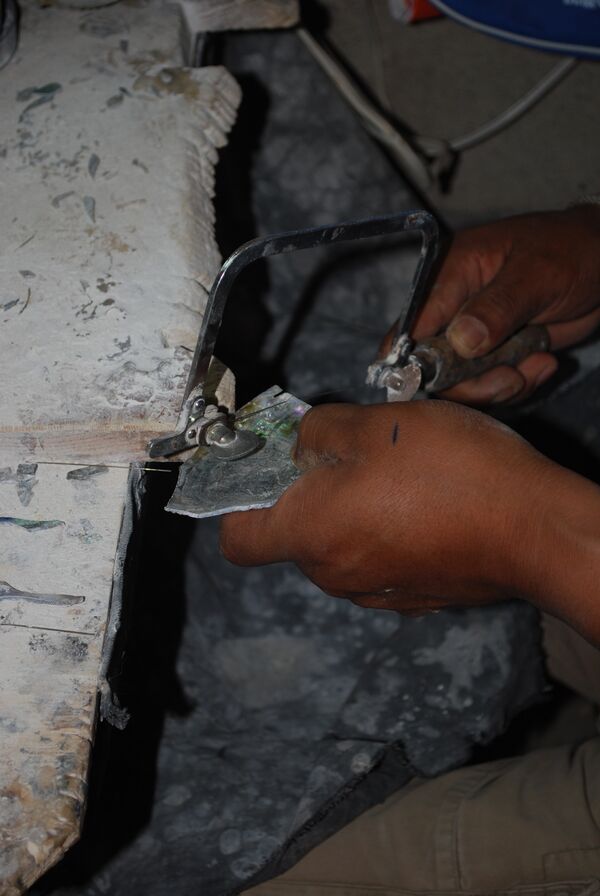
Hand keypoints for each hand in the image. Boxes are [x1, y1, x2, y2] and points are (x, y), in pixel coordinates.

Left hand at [220, 401, 554, 613]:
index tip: (262, 470)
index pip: (237, 539)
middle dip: (310, 493)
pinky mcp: (416, 598)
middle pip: (295, 535)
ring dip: (354, 509)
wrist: (534, 530)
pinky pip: (381, 559)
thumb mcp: (375, 425)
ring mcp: (377, 593)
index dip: (237, 503)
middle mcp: (334, 575)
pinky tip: (427, 502)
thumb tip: (298, 442)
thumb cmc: (449, 473)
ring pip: (341, 545)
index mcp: (310, 535)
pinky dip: (388, 532)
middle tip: (349, 451)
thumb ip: (317, 431)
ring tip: (398, 472)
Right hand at [412, 206, 599, 403]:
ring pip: (463, 383)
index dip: (413, 359)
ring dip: (501, 386)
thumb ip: (497, 307)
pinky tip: (544, 363)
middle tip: (511, 379)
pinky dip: (519, 384)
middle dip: (470, 383)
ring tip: (538, 365)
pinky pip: (492, 385)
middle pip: (433, 366)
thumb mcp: (538, 274)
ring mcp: (474, 334)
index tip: (438, 382)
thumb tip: (461, 341)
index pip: (412, 324)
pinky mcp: (496, 353)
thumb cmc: (572, 250)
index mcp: (451, 275)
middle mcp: (454, 308)